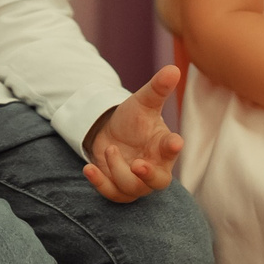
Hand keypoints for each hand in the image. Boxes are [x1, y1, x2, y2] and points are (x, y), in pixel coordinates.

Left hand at [83, 66, 184, 201]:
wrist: (111, 132)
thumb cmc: (133, 118)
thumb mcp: (143, 101)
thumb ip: (158, 88)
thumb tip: (173, 69)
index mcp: (163, 145)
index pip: (172, 148)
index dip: (173, 147)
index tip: (175, 142)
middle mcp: (154, 166)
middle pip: (159, 182)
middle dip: (149, 176)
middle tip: (138, 165)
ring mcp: (137, 180)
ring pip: (133, 188)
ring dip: (118, 172)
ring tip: (109, 149)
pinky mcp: (119, 188)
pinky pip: (112, 194)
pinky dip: (100, 184)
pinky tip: (88, 168)